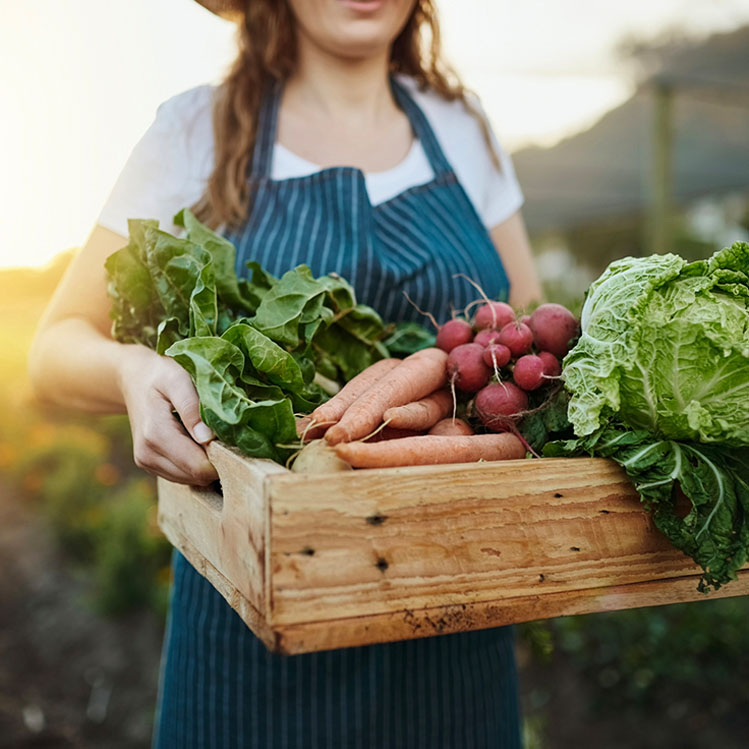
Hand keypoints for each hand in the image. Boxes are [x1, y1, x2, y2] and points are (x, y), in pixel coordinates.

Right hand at [118, 346, 218, 485]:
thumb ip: (192, 407)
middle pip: (196, 477)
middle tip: (226, 437)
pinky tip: (197, 442)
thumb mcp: (178, 380)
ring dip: (205, 464)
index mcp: (156, 434)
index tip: (234, 441)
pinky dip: (194, 464)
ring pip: (190, 480)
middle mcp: (147, 454)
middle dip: (216, 462)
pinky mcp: (149, 465)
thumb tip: (207, 438)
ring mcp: (146, 462)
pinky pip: (181, 475)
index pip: (197, 467)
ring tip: (210, 436)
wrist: (133, 379)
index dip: (222, 459)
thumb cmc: (160, 375)